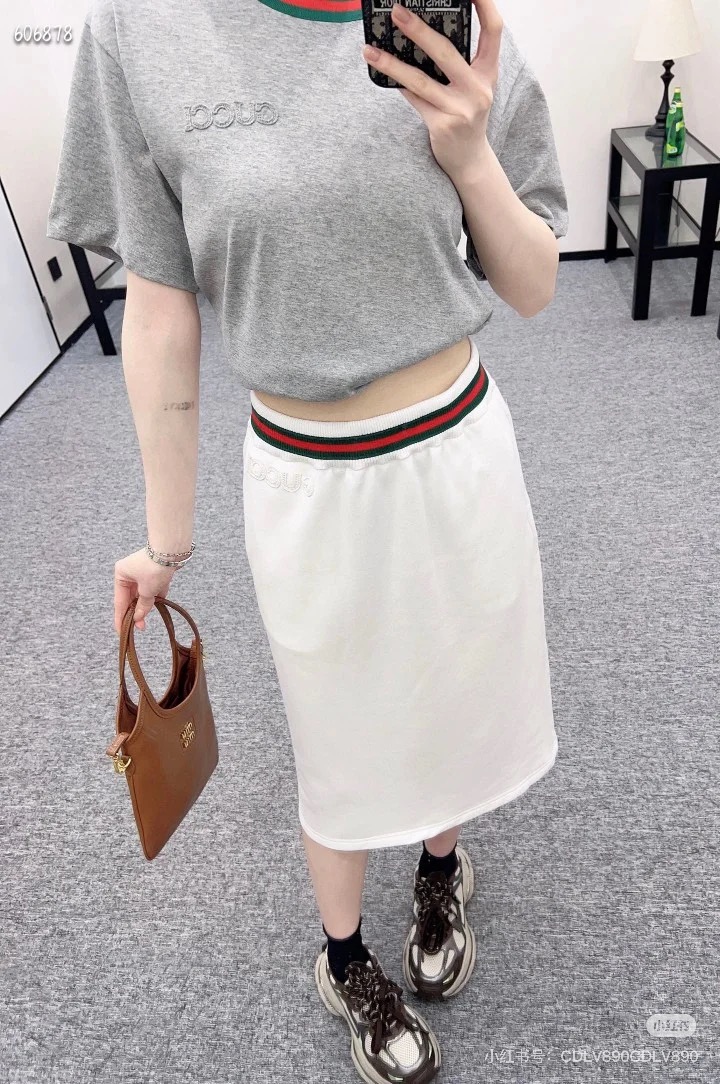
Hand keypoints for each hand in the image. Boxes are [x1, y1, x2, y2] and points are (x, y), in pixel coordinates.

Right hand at [114, 547, 176, 634]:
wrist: (172, 550)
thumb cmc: (155, 568)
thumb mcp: (147, 590)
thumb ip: (142, 605)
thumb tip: (138, 618)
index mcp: (121, 575)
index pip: (119, 602)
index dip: (121, 618)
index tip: (121, 632)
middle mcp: (129, 573)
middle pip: (131, 598)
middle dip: (136, 612)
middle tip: (141, 627)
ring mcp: (142, 572)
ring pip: (142, 593)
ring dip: (147, 604)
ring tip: (149, 617)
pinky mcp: (155, 572)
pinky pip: (153, 587)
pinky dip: (156, 595)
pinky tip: (160, 602)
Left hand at [362, 0, 502, 185]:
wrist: (470, 160)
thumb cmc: (466, 116)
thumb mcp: (471, 87)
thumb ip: (457, 63)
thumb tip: (420, 33)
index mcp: (488, 72)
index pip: (493, 30)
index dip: (484, 5)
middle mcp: (478, 89)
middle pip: (446, 51)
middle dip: (419, 30)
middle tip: (396, 12)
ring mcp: (461, 109)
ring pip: (420, 79)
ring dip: (392, 63)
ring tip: (370, 49)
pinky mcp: (442, 125)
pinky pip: (413, 99)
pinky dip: (397, 85)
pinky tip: (380, 72)